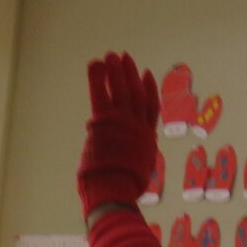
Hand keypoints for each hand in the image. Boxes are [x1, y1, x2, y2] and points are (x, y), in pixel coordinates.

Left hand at [79, 51, 161, 218]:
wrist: (115, 191)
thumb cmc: (124, 190)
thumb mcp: (139, 175)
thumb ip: (136, 163)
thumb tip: (135, 171)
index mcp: (147, 139)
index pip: (151, 107)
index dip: (149, 89)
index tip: (147, 73)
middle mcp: (137, 127)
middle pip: (135, 93)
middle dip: (130, 74)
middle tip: (125, 57)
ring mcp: (121, 122)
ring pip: (120, 90)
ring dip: (115, 71)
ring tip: (111, 55)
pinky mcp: (105, 122)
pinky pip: (100, 94)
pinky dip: (98, 78)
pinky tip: (95, 64)